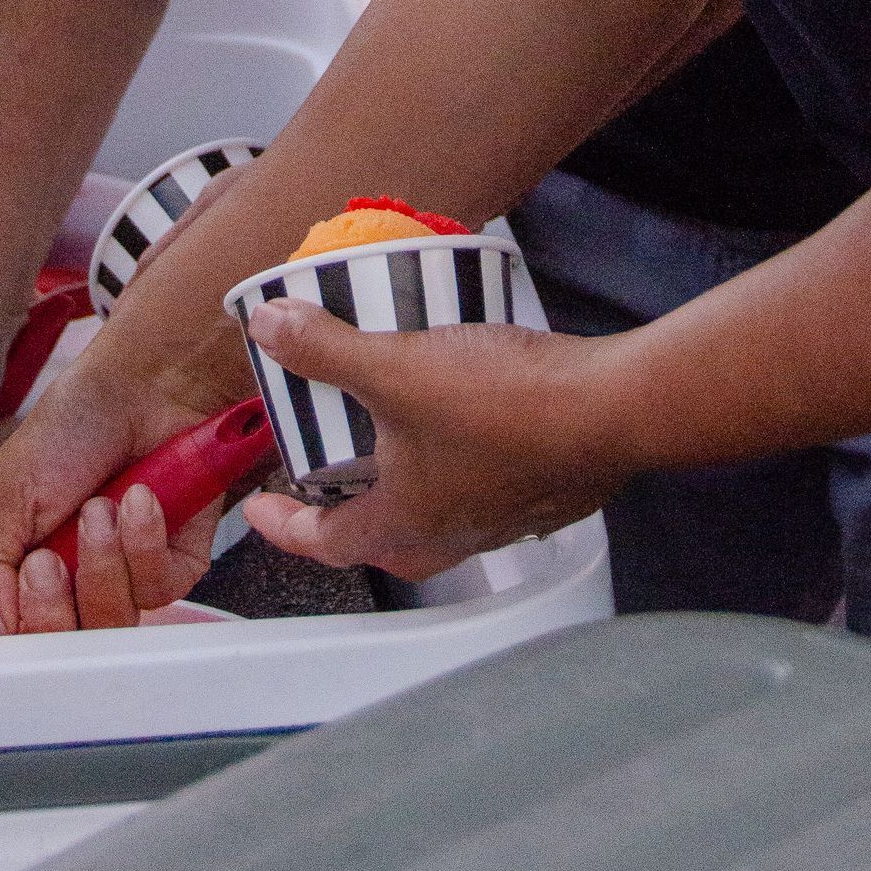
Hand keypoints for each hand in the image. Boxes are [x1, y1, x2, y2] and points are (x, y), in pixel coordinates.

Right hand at [0, 330, 239, 633]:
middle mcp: (75, 582)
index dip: (16, 627)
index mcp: (25, 569)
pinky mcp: (174, 565)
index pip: (14, 635)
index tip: (16, 592)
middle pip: (62, 645)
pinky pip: (160, 589)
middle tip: (49, 557)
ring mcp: (126, 577)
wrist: (144, 387)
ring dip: (101, 563)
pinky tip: (140, 499)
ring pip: (111, 622)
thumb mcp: (7, 490)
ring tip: (99, 507)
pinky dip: (145, 542)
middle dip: (54, 604)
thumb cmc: (74, 426)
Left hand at [239, 301, 620, 582]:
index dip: (285, 527)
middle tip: (326, 485)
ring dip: (409, 488)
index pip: (327, 542)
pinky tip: (465, 420)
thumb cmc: (505, 406)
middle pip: (385, 541)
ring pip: (439, 517)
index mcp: (408, 520)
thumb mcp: (397, 367)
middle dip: (348, 518)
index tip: (260, 511)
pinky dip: (460, 465)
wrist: (611, 408)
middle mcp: (456, 532)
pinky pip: (485, 489)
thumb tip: (267, 327)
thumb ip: (326, 348)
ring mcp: (505, 515)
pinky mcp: (544, 489)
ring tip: (393, 438)